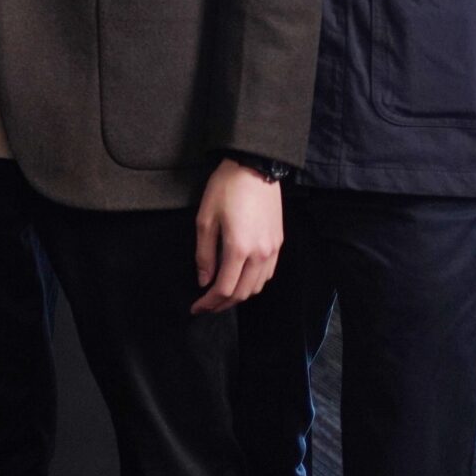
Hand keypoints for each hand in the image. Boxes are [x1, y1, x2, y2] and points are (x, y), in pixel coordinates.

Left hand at [192, 158, 283, 313]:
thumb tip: (204, 280)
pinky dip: (253, 283)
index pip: (224, 288)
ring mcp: (273, 249)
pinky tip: (240, 280)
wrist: (255, 167)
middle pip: (243, 292)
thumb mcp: (205, 220)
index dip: (209, 302)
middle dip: (222, 304)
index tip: (196, 308)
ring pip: (258, 286)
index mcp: (238, 248)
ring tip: (221, 296)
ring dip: (239, 295)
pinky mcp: (279, 242)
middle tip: (206, 307)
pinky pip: (268, 274)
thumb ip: (204, 254)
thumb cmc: (225, 189)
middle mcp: (260, 254)